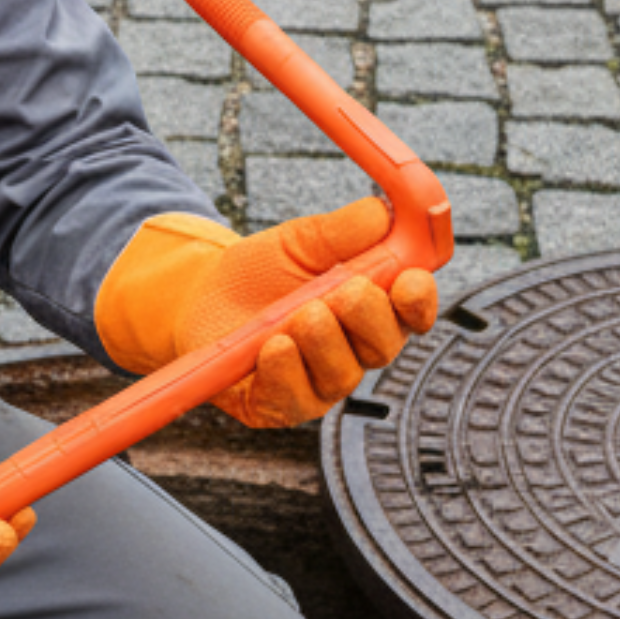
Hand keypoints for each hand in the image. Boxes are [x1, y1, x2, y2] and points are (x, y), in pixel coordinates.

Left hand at [95, 196, 438, 428]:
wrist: (200, 296)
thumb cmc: (261, 272)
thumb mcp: (302, 240)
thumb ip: (348, 227)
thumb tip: (387, 213)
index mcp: (372, 305)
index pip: (413, 310)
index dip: (419, 299)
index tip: (410, 281)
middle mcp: (353, 349)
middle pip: (385, 345)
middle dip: (369, 316)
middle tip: (342, 291)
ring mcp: (319, 381)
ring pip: (343, 375)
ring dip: (324, 342)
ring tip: (297, 316)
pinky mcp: (280, 404)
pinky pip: (295, 398)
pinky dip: (287, 370)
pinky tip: (274, 346)